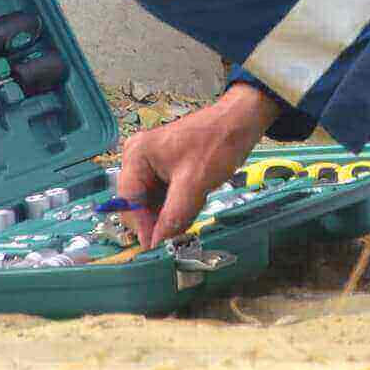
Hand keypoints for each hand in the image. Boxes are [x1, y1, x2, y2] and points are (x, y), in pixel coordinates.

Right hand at [116, 83, 282, 248]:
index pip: (128, 201)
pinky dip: (176, 206)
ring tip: (190, 212)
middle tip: (179, 230)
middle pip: (137, 203)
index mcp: (136, 155)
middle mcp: (137, 158)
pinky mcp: (164, 169)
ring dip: (168, 214)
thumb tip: (156, 245)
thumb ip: (173, 217)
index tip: (156, 247)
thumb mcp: (194, 184)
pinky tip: (192, 204)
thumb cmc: (217, 145)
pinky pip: (163, 197)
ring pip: (151, 203)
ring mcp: (150, 163)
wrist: (240, 122)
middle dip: (157, 219)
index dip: (142, 226)